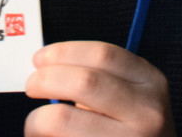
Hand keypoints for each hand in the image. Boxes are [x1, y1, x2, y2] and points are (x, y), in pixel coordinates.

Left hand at [24, 41, 175, 136]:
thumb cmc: (130, 129)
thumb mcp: (129, 97)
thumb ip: (97, 80)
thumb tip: (46, 68)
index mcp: (150, 82)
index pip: (103, 54)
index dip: (65, 52)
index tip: (40, 58)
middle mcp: (147, 112)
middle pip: (84, 82)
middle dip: (46, 79)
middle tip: (31, 85)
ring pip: (64, 119)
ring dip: (38, 118)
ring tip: (35, 123)